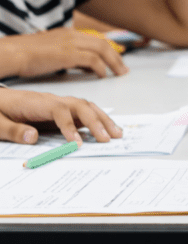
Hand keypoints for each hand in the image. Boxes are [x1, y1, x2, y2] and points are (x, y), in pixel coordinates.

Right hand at [0, 29, 128, 78]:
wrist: (13, 53)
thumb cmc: (26, 55)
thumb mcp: (52, 51)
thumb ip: (68, 54)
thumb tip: (82, 64)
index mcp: (68, 33)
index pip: (95, 38)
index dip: (109, 48)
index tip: (117, 57)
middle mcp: (72, 35)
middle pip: (103, 43)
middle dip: (116, 56)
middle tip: (123, 68)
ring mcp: (71, 43)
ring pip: (102, 50)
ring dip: (113, 62)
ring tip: (120, 73)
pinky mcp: (68, 53)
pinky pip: (92, 60)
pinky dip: (101, 68)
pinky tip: (103, 76)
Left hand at [0, 89, 121, 144]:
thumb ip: (14, 131)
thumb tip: (33, 138)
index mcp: (36, 103)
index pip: (59, 111)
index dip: (70, 126)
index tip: (77, 143)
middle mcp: (52, 100)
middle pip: (80, 106)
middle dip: (96, 122)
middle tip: (108, 138)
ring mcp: (59, 103)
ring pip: (86, 107)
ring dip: (102, 119)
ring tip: (116, 133)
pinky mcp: (61, 109)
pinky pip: (83, 112)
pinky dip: (97, 118)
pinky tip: (106, 128)